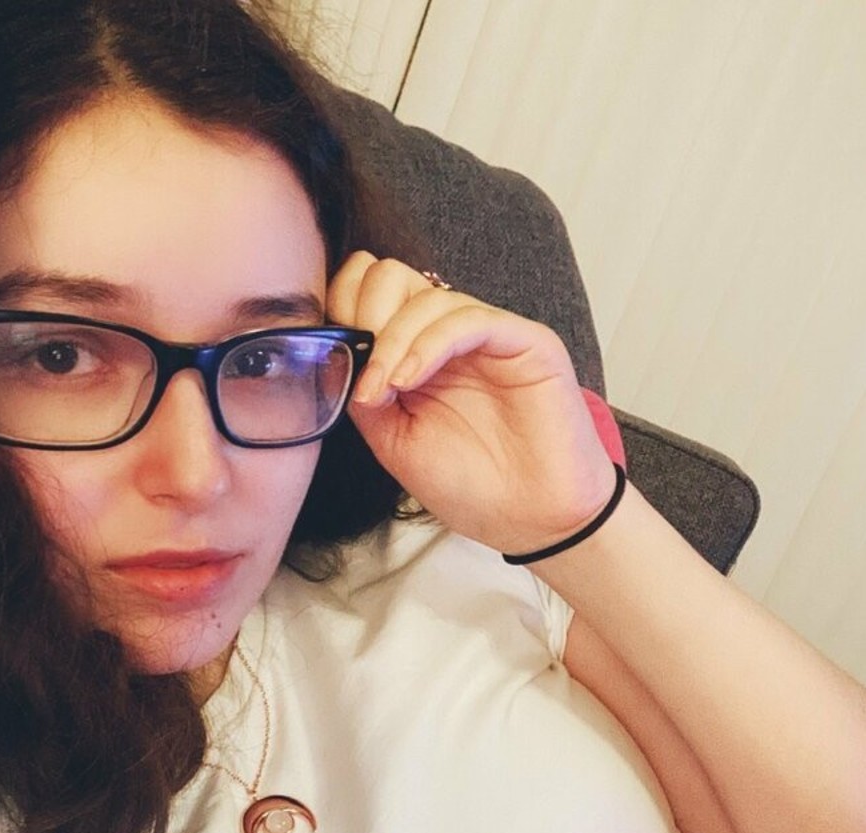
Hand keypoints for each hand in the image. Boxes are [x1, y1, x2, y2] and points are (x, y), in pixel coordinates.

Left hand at [326, 253, 616, 556]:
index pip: (369, 293)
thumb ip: (365, 395)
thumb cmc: (472, 487)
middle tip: (365, 373)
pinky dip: (429, 343)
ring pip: (427, 296)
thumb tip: (337, 356)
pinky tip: (409, 380)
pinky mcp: (526, 341)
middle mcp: (450, 336)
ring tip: (386, 391)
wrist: (531, 522)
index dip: (343, 311)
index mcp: (417, 353)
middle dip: (364, 315)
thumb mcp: (395, 442)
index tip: (333, 360)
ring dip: (392, 340)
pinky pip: (468, 318)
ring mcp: (489, 335)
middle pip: (392, 276)